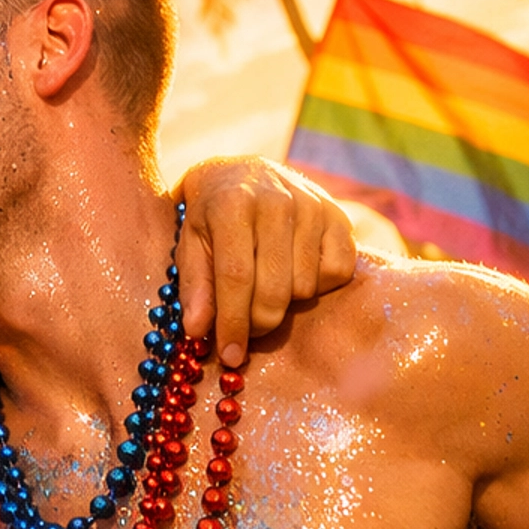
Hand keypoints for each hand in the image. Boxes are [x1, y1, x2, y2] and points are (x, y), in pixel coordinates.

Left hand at [175, 158, 356, 367]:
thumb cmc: (209, 215)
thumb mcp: (190, 243)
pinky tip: (295, 274)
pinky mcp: (339, 215)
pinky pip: (338, 272)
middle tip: (245, 329)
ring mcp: (313, 205)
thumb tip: (199, 331)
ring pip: (305, 287)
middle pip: (274, 290)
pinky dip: (318, 285)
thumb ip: (195, 286)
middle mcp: (277, 201)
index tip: (230, 356)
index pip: (236, 278)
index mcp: (232, 204)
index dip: (233, 324)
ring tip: (265, 287)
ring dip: (284, 302)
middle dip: (258, 323)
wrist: (242, 172)